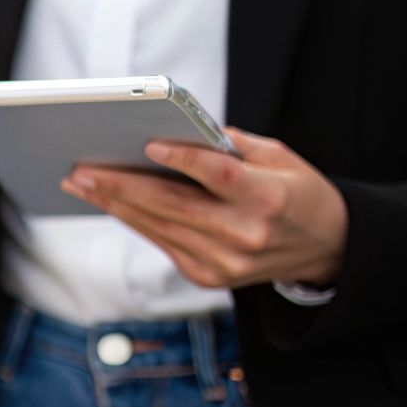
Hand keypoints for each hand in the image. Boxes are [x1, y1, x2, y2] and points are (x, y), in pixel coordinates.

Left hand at [62, 128, 348, 289]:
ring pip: (158, 227)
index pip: (221, 177)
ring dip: (114, 204)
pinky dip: (133, 219)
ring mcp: (224, 262)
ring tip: (80, 182)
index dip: (184, 160)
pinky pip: (161, 241)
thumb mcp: (282, 159)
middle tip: (81, 169)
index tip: (148, 143)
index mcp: (270, 199)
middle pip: (174, 206)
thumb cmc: (299, 193)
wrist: (327, 249)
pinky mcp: (207, 276)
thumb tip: (179, 130)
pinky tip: (107, 201)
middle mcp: (246, 235)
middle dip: (122, 186)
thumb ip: (232, 146)